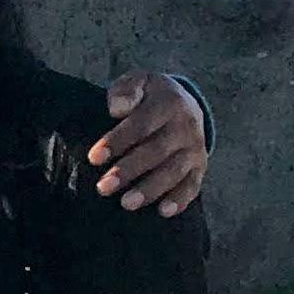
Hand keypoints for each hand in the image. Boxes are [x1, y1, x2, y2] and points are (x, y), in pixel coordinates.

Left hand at [89, 71, 207, 217]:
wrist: (184, 102)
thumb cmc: (148, 96)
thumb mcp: (138, 82)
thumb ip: (126, 90)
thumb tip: (117, 108)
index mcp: (168, 103)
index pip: (141, 125)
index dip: (117, 141)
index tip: (94, 158)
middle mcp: (186, 126)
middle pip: (156, 151)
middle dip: (129, 170)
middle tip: (103, 188)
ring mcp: (195, 148)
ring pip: (174, 171)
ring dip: (150, 189)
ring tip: (126, 204)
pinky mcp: (199, 166)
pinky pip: (193, 185)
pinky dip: (180, 199)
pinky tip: (163, 212)